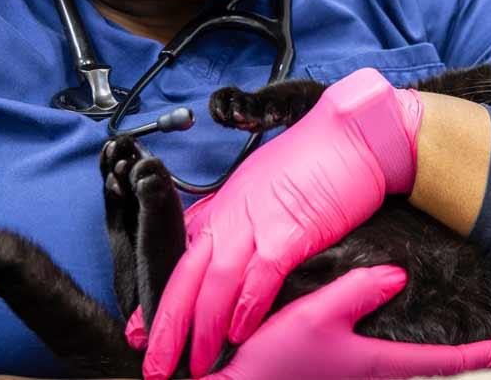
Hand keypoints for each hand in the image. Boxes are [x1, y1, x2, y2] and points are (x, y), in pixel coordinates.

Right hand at [126, 265, 490, 379]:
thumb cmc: (272, 361)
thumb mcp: (314, 317)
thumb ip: (357, 292)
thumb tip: (400, 276)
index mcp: (380, 362)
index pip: (451, 359)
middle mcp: (378, 371)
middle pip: (444, 363)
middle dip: (486, 355)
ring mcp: (362, 371)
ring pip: (422, 360)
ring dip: (458, 353)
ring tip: (489, 340)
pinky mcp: (344, 366)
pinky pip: (398, 354)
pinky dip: (425, 348)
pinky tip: (411, 326)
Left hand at [143, 68, 424, 377]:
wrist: (352, 134)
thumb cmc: (314, 159)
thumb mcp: (261, 186)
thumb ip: (236, 216)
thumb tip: (218, 241)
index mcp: (224, 208)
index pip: (178, 259)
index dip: (158, 299)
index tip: (139, 333)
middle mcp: (232, 217)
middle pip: (185, 277)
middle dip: (167, 327)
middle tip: (156, 365)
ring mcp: (259, 223)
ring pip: (216, 282)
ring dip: (205, 328)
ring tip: (199, 364)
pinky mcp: (292, 231)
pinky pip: (261, 274)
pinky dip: (248, 305)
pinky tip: (241, 332)